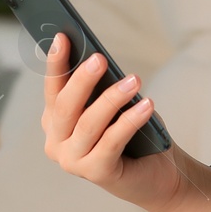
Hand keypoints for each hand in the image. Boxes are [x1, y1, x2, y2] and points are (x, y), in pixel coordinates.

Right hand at [40, 31, 182, 210]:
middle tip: (99, 58)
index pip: (53, 89)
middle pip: (66, 107)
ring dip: (112, 99)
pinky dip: (129, 121)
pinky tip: (147, 105)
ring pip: (88, 124)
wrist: (158, 174)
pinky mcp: (95, 174)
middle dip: (82, 80)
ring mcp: (72, 162)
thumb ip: (102, 90)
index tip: (62, 37)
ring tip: (134, 80)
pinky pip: (111, 142)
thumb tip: (100, 62)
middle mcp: (56, 143)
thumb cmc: (134, 134)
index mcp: (54, 122)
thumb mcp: (115, 106)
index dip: (56, 63)